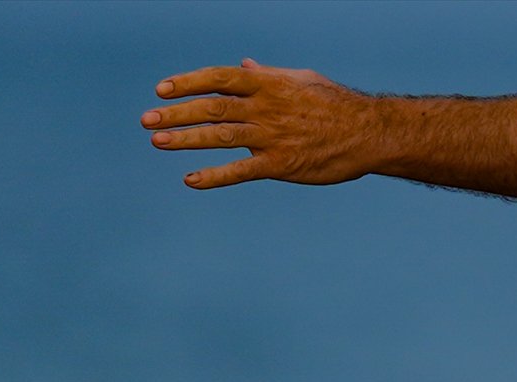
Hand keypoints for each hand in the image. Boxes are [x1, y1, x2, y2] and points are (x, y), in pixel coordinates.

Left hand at [141, 59, 369, 188]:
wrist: (369, 133)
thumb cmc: (337, 104)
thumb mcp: (302, 80)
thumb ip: (268, 76)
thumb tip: (243, 66)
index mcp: (269, 85)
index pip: (219, 78)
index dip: (188, 82)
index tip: (162, 89)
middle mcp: (266, 108)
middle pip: (212, 108)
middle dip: (176, 113)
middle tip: (147, 120)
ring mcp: (272, 137)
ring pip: (220, 136)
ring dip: (186, 139)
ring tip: (158, 142)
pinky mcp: (281, 164)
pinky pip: (241, 170)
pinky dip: (214, 176)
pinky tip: (191, 180)